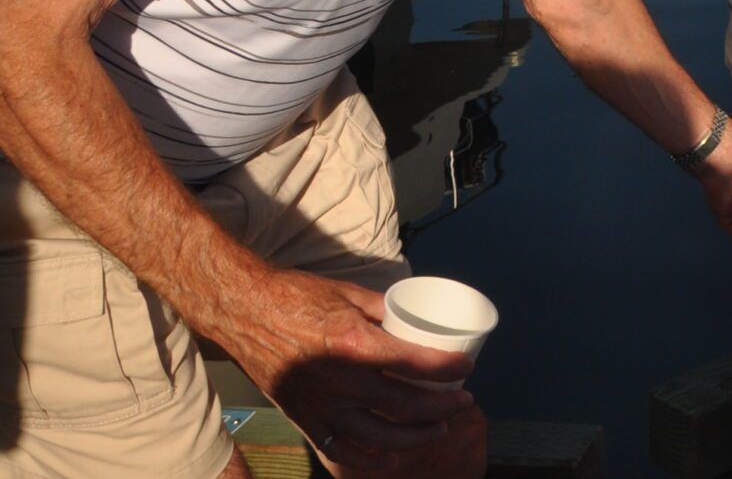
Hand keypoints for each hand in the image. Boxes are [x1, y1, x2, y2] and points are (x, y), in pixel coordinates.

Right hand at [213, 268, 479, 475]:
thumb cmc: (296, 295)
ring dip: (414, 436)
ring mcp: (320, 405)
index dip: (447, 369)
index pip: (413, 363)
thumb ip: (384, 310)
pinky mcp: (303, 418)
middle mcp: (339, 381)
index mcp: (353, 344)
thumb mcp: (349, 293)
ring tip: (439, 429)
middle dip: (441, 407)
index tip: (468, 368)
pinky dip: (367, 458)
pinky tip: (390, 457)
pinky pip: (339, 449)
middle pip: (403, 405)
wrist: (243, 311)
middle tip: (464, 401)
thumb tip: (415, 322)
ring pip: (377, 434)